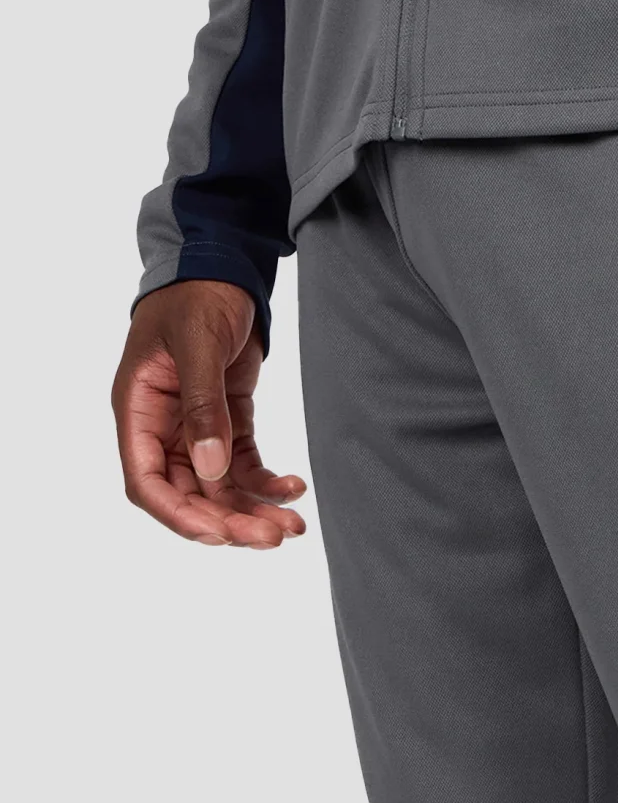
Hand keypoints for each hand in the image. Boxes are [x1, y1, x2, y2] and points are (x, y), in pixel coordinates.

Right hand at [113, 283, 306, 547]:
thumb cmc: (196, 296)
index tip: (218, 535)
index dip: (178, 516)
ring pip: (220, 489)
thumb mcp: (197, 345)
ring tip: (293, 525)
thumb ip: (202, 406)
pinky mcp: (227, 422)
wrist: (221, 266)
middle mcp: (164, 428)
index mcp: (138, 410)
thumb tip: (210, 470)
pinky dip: (267, 484)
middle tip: (272, 537)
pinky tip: (294, 489)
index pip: (146, 482)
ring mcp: (195, 428)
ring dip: (253, 511)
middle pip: (189, 495)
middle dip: (228, 522)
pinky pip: (244, 467)